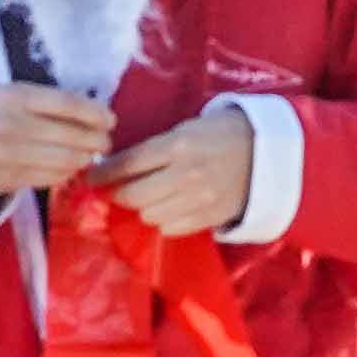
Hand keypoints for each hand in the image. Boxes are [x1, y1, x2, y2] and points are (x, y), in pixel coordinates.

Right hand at [0, 83, 108, 206]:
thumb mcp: (15, 94)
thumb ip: (49, 101)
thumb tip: (95, 115)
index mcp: (17, 97)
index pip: (66, 104)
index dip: (94, 114)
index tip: (111, 120)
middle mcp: (14, 125)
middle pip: (70, 136)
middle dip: (96, 141)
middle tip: (106, 142)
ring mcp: (11, 155)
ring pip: (64, 161)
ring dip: (84, 159)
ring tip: (90, 155)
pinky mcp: (9, 178)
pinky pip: (50, 178)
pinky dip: (67, 173)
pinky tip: (71, 167)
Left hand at [96, 116, 255, 236]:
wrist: (266, 153)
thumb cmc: (221, 133)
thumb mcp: (187, 128)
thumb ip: (156, 148)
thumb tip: (118, 165)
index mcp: (179, 145)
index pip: (129, 163)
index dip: (104, 173)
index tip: (90, 177)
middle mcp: (186, 174)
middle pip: (135, 195)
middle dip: (119, 194)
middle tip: (116, 190)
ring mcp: (199, 199)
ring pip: (150, 215)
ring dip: (143, 207)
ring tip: (147, 197)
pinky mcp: (210, 217)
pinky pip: (171, 228)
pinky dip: (163, 221)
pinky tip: (168, 208)